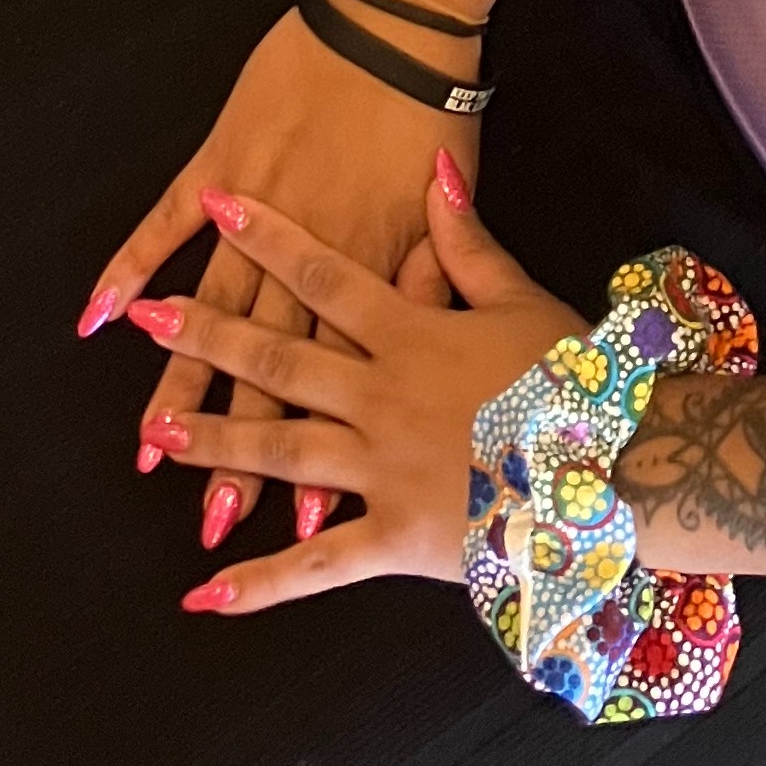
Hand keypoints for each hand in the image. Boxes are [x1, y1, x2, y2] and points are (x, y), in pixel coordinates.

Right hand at [81, 6, 483, 544]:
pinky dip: (130, 265)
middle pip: (271, 368)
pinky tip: (97, 317)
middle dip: (243, 446)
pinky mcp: (222, 160)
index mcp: (373, 267)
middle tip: (214, 516)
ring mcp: (258, 208)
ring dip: (182, 383)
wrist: (397, 23)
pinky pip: (166, 221)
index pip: (342, 384)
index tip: (303, 525)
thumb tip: (432, 340)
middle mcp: (311, 252)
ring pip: (215, 314)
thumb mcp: (453, 206)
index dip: (326, 449)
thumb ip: (442, 273)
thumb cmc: (434, 110)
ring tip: (151, 448)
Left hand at [128, 156, 582, 614]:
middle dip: (208, 336)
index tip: (220, 205)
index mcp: (412, 334)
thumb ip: (466, 242)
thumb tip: (434, 173)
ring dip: (215, 444)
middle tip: (147, 321)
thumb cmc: (576, 379)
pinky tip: (205, 591)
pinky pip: (318, 565)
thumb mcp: (522, 299)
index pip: (324, 275)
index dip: (268, 238)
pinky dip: (261, 582)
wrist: (618, 466)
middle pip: (281, 360)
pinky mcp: (396, 538)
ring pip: (283, 451)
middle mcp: (382, 397)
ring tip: (158, 436)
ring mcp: (383, 469)